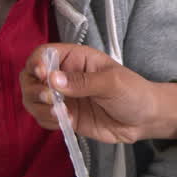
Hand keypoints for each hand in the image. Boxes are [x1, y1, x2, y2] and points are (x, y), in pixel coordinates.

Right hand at [18, 43, 176, 143]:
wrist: (146, 119)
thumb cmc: (134, 92)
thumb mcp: (112, 83)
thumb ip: (83, 82)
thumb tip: (53, 79)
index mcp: (75, 58)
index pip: (44, 54)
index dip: (37, 63)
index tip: (43, 75)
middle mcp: (64, 76)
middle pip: (30, 77)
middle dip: (33, 88)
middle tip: (50, 99)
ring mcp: (64, 98)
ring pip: (33, 99)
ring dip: (39, 107)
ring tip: (59, 113)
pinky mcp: (66, 117)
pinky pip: (44, 118)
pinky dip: (47, 121)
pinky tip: (64, 122)